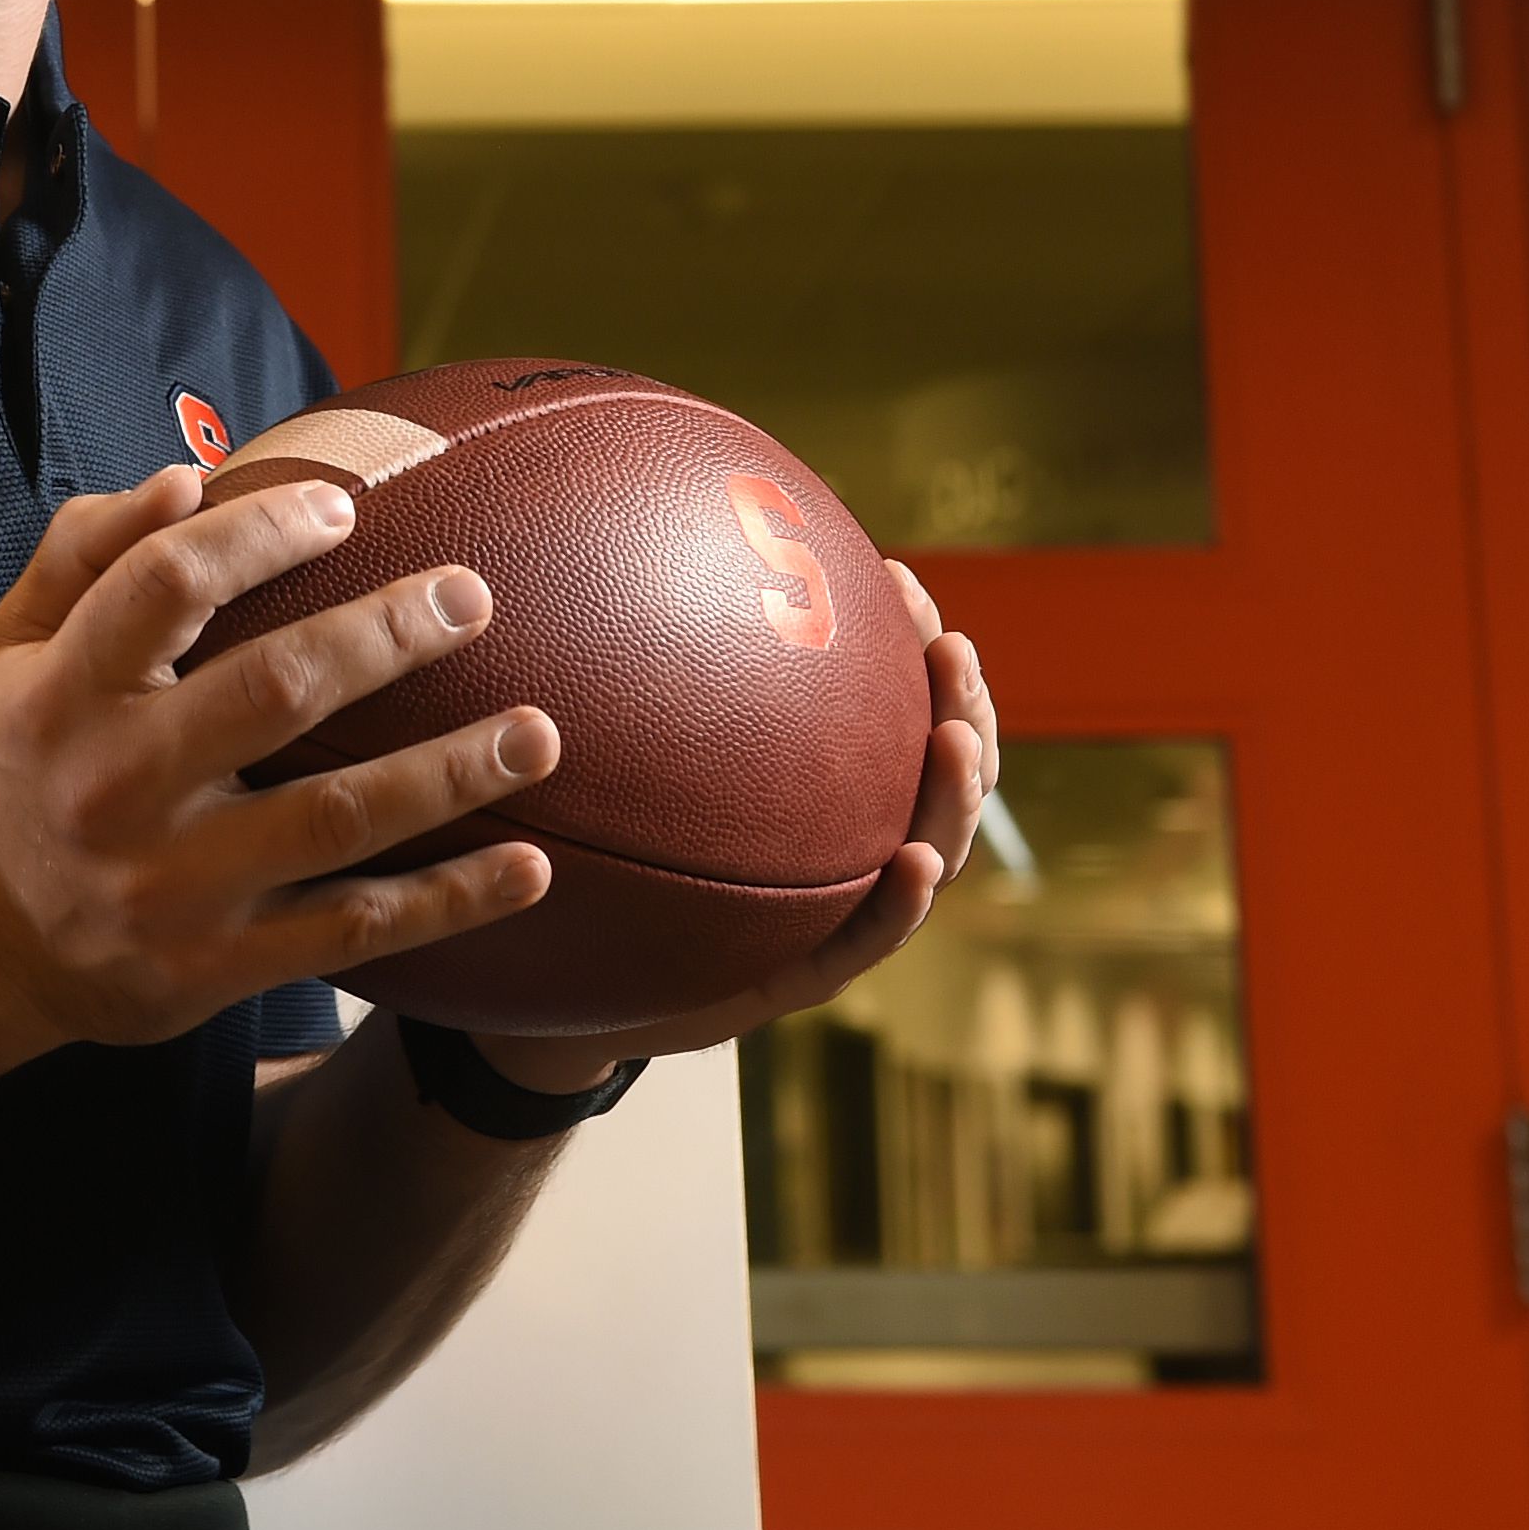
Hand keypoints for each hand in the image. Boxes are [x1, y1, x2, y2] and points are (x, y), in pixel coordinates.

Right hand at [0, 466, 561, 1049]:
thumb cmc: (28, 758)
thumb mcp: (15, 646)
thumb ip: (85, 551)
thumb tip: (185, 479)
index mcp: (64, 693)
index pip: (167, 585)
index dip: (260, 534)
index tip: (342, 509)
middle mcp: (117, 786)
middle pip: (273, 692)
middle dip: (386, 636)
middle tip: (472, 595)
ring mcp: (174, 885)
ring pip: (335, 820)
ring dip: (449, 774)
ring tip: (539, 732)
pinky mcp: (219, 965)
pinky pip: (353, 931)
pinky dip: (449, 901)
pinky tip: (533, 867)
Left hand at [465, 561, 1000, 1094]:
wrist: (566, 985)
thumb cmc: (602, 861)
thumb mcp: (621, 760)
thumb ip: (635, 678)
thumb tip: (602, 544)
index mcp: (818, 790)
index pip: (895, 710)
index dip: (912, 648)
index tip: (900, 579)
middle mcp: (839, 846)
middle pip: (933, 773)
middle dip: (961, 706)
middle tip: (951, 647)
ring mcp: (829, 916)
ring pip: (926, 852)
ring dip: (952, 797)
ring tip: (956, 740)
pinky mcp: (796, 980)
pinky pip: (862, 943)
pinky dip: (898, 904)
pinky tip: (912, 861)